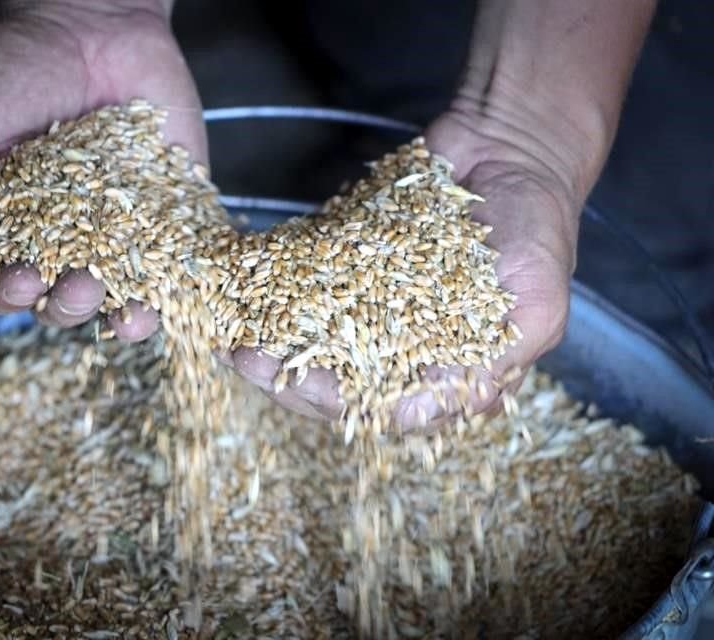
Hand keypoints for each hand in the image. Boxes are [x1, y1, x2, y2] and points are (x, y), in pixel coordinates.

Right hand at [0, 0, 204, 339]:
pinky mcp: (169, 218)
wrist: (88, 22)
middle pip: (60, 304)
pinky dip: (172, 290)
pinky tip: (167, 299)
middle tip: (75, 284)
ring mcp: (119, 235)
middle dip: (65, 305)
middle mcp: (63, 244)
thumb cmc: (8, 70)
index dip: (6, 295)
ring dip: (117, 314)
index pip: (1, 289)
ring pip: (118, 299)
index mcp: (6, 233)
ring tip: (119, 302)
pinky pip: (173, 268)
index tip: (18, 275)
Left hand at [232, 103, 584, 425]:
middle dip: (286, 375)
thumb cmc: (536, 226)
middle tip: (243, 359)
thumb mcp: (536, 301)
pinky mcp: (352, 273)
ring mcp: (375, 310)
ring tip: (228, 335)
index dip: (334, 401)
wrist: (508, 149)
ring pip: (311, 341)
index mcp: (449, 372)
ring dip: (268, 343)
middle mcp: (406, 350)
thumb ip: (490, 360)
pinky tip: (239, 295)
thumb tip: (425, 414)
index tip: (294, 383)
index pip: (381, 407)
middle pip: (336, 381)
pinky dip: (273, 297)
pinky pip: (306, 292)